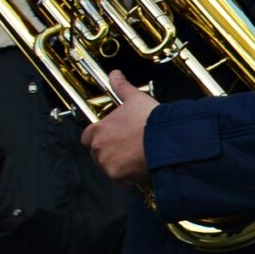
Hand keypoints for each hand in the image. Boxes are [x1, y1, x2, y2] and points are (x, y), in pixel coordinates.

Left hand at [79, 69, 155, 184]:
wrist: (166, 139)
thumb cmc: (150, 120)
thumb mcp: (136, 99)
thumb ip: (122, 87)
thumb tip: (115, 74)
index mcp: (99, 130)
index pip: (88, 136)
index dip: (99, 136)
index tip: (111, 135)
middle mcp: (99, 148)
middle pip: (98, 153)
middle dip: (110, 150)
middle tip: (127, 146)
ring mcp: (108, 164)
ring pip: (109, 166)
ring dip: (119, 163)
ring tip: (137, 156)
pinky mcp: (119, 177)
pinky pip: (120, 179)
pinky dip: (129, 175)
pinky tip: (140, 166)